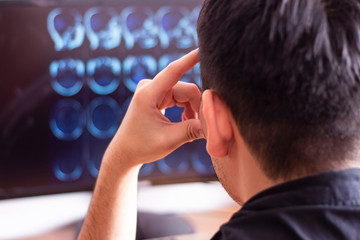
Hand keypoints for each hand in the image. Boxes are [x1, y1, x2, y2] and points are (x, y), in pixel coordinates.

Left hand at [104, 49, 203, 168]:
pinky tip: (185, 122)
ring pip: (184, 93)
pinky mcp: (157, 96)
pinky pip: (178, 97)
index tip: (203, 48)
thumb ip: (192, 130)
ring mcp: (153, 91)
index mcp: (148, 94)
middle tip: (202, 126)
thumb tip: (212, 125)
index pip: (174, 70)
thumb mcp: (169, 140)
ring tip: (192, 128)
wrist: (125, 152)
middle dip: (196, 106)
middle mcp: (150, 87)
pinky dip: (186, 109)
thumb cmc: (142, 146)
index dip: (190, 59)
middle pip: (185, 89)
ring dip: (191, 109)